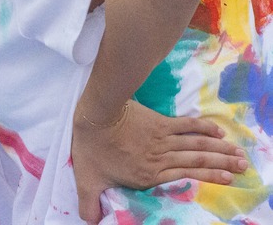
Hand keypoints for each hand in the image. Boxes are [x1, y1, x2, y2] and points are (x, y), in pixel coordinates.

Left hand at [71, 100, 246, 223]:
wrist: (96, 116)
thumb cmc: (92, 147)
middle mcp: (161, 158)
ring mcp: (162, 138)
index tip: (229, 178)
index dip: (209, 177)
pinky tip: (218, 130)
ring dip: (219, 147)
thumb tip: (88, 222)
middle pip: (197, 160)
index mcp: (149, 174)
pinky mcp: (159, 122)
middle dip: (222, 163)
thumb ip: (90, 202)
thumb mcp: (88, 180)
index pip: (185, 176)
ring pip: (196, 144)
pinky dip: (203, 127)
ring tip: (238, 152)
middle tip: (243, 166)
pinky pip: (186, 125)